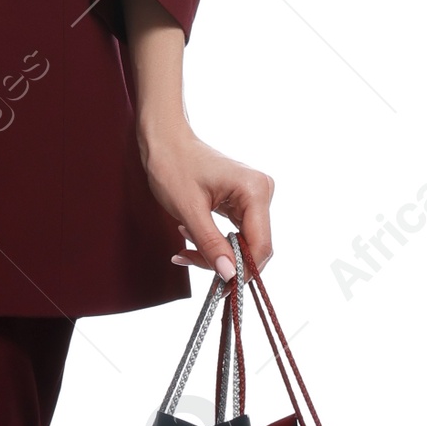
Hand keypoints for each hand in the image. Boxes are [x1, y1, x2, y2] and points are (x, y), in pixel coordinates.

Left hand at [137, 120, 274, 279]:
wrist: (164, 140)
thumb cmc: (173, 166)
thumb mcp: (189, 211)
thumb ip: (211, 245)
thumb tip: (230, 275)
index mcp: (255, 190)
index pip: (261, 245)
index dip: (243, 270)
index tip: (220, 284)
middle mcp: (262, 192)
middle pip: (254, 246)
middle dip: (224, 261)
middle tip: (188, 259)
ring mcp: (254, 197)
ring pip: (243, 242)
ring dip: (214, 252)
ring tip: (184, 245)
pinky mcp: (243, 201)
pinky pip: (235, 232)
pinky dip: (214, 241)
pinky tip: (190, 234)